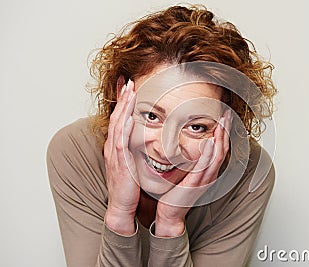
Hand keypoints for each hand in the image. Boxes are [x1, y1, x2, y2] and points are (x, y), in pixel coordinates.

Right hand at [104, 77, 138, 235]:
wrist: (121, 206)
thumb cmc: (129, 187)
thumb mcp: (132, 163)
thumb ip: (136, 150)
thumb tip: (145, 138)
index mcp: (117, 147)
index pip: (119, 119)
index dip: (123, 102)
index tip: (127, 86)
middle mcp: (114, 147)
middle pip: (117, 117)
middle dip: (122, 98)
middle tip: (127, 80)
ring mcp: (115, 154)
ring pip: (118, 125)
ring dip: (123, 107)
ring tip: (129, 91)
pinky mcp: (120, 163)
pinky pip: (121, 142)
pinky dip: (124, 128)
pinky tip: (128, 116)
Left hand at [155, 109, 231, 236]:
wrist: (171, 213)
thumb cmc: (176, 194)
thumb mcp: (186, 173)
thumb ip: (191, 161)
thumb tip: (190, 146)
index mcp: (208, 171)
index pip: (220, 148)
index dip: (223, 132)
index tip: (224, 117)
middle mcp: (210, 175)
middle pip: (223, 149)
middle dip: (225, 131)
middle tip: (227, 114)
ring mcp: (204, 179)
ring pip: (217, 156)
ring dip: (221, 138)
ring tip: (222, 123)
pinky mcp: (195, 183)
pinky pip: (204, 166)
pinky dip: (209, 154)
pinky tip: (211, 142)